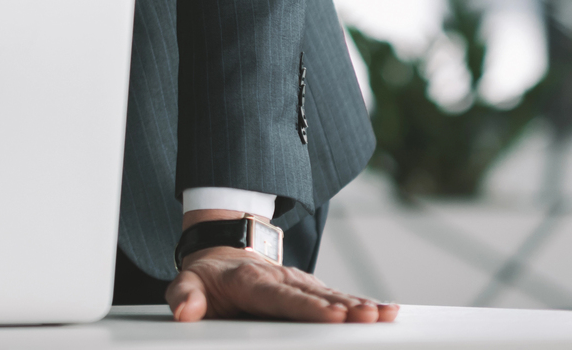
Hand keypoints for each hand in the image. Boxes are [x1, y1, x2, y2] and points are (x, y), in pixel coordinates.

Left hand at [167, 212, 397, 324]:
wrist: (222, 254)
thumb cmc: (206, 279)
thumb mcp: (186, 283)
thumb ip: (184, 297)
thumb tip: (185, 311)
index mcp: (250, 281)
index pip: (281, 297)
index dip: (306, 307)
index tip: (331, 314)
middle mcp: (280, 278)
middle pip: (315, 295)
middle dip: (343, 307)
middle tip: (369, 317)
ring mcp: (299, 283)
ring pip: (333, 294)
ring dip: (360, 305)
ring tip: (386, 314)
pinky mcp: (312, 290)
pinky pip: (340, 297)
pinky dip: (363, 304)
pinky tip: (388, 312)